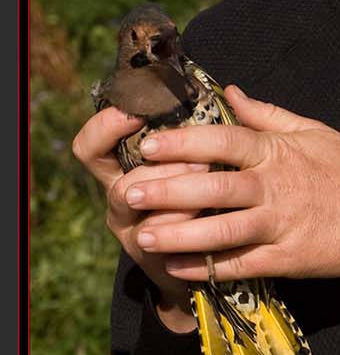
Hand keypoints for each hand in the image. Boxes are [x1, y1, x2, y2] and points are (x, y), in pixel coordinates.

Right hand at [72, 104, 206, 325]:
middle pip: (118, 181)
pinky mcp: (149, 256)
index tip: (133, 112)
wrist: (218, 262)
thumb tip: (232, 92)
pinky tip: (208, 217)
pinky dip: (183, 223)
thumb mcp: (211, 160)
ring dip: (172, 191)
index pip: (91, 147)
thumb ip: (216, 133)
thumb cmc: (212, 201)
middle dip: (160, 168)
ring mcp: (131, 231)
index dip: (104, 128)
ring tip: (208, 182)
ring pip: (134, 206)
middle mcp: (121, 200)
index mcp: (126, 170)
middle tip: (201, 161)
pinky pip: (158, 236)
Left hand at [108, 88, 339, 284]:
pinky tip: (178, 267)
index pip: (221, 142)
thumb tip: (230, 93)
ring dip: (179, 236)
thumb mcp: (312, 132)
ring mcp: (278, 227)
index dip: (182, 144)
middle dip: (168, 191)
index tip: (148, 145)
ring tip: (144, 236)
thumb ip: (266, 115)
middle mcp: (273, 189)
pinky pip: (240, 266)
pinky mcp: (285, 260)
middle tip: (130, 193)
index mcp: (274, 153)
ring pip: (221, 232)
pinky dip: (208, 268)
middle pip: (213, 189)